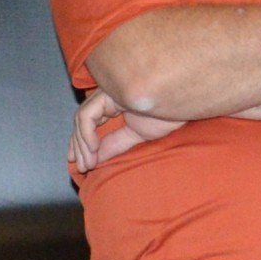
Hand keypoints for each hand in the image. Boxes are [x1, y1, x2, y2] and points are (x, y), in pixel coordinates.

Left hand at [67, 90, 181, 174]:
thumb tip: (95, 159)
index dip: (80, 142)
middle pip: (82, 120)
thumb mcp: (136, 135)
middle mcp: (108, 95)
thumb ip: (115, 144)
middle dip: (78, 145)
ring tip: (89, 163)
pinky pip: (87, 115)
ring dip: (82, 144)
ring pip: (82, 118)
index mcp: (115, 103)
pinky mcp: (107, 93)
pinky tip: (94, 148)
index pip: (89, 122)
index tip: (79, 162)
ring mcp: (107, 92)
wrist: (181, 103)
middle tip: (81, 166)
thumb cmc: (166, 114)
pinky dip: (86, 133)